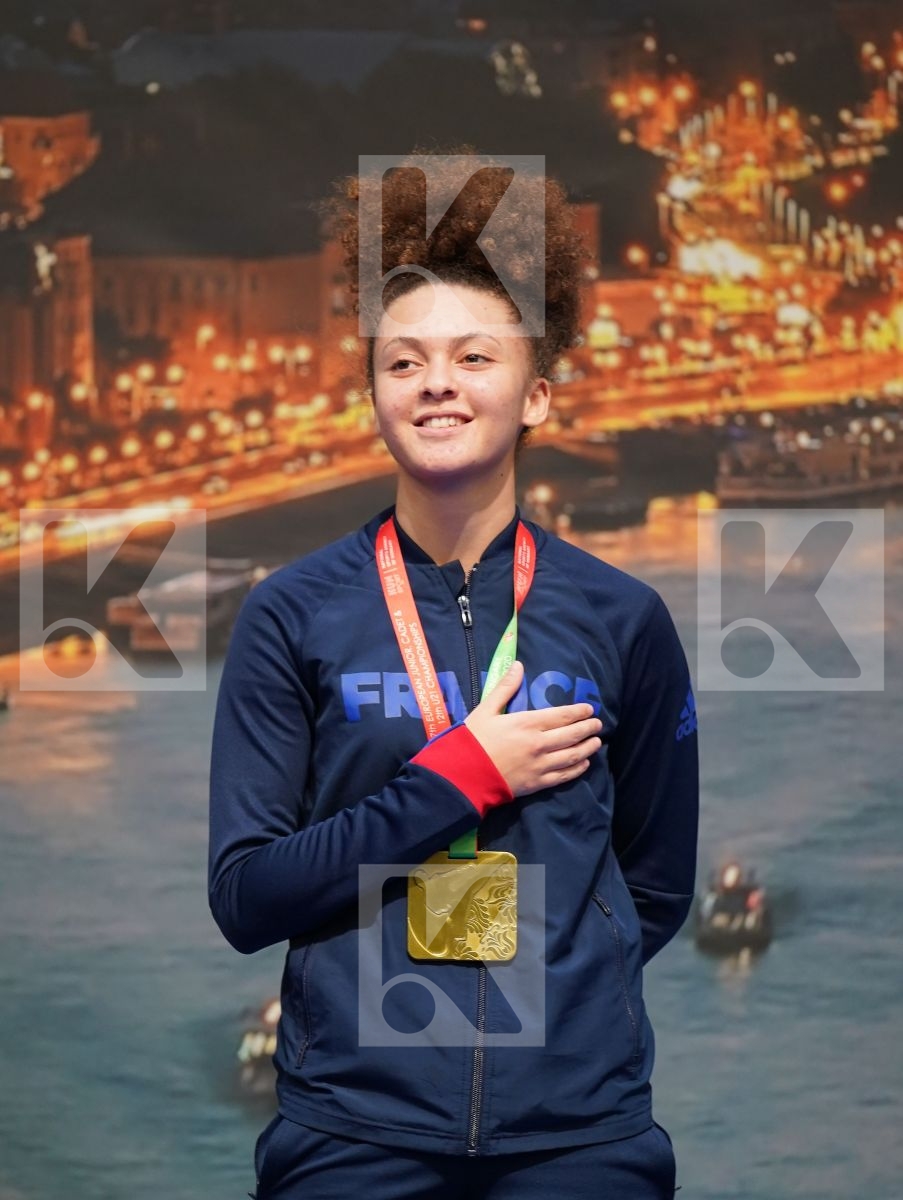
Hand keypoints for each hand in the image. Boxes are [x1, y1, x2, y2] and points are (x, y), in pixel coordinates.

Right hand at [464, 661, 602, 797]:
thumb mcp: (486, 709)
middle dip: (588, 728)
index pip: (562, 715)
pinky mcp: (538, 783)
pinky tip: (583, 764)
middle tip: (597, 724)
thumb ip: (505, 688)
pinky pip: (564, 776)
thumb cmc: (473, 739)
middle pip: (572, 734)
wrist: (464, 775)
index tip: (589, 709)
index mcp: (528, 723)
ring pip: (573, 755)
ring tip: (596, 742)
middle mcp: (539, 744)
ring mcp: (540, 765)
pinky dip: (577, 769)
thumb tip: (518, 665)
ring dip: (587, 748)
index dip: (579, 712)